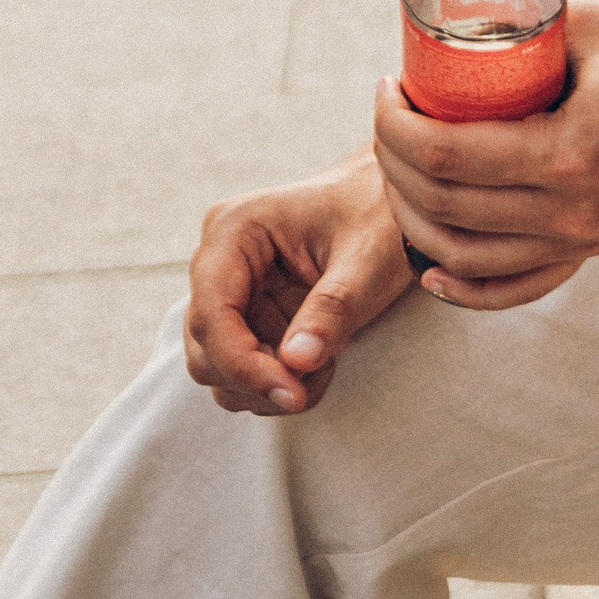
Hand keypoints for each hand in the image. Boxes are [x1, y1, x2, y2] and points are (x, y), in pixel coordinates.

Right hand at [185, 155, 416, 414]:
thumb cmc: (381, 217)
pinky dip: (279, 382)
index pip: (213, 314)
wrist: (392, 205)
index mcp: (235, 230)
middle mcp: (219, 261)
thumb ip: (333, 309)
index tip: (292, 393)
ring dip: (270, 384)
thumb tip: (296, 361)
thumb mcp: (368, 260)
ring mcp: (229, 291)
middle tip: (316, 377)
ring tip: (327, 360)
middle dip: (259, 378)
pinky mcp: (246, 316)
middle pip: (206, 349)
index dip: (243, 364)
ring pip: (219, 368)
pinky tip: (321, 361)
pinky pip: (244, 370)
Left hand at [369, 0, 598, 312]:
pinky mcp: (595, 248)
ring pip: (464, 255)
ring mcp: (586, 238)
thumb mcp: (592, 24)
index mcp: (573, 149)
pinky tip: (430, 265)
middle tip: (389, 117)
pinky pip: (514, 287)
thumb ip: (521, 28)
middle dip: (393, 161)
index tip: (389, 86)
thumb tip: (449, 27)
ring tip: (402, 165)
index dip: (394, 124)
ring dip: (413, 215)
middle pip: (443, 208)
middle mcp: (576, 209)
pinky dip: (463, 286)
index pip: (447, 154)